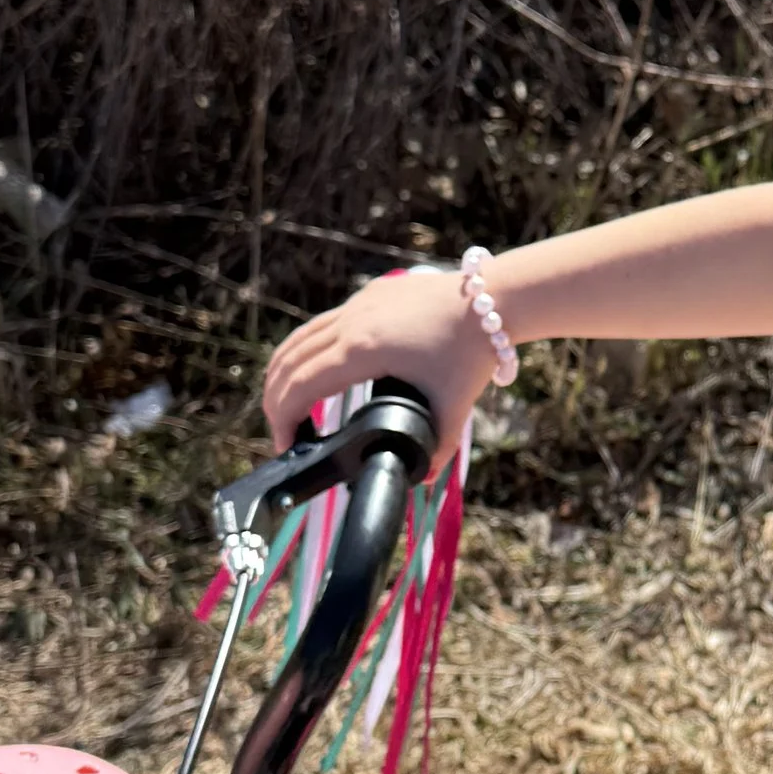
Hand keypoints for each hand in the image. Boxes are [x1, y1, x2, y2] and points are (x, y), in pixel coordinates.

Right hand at [260, 263, 493, 466]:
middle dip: (276, 401)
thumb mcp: (453, 407)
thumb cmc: (473, 350)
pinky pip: (325, 324)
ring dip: (285, 371)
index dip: (284, 420)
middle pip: (290, 363)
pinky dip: (308, 350)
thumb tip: (422, 478)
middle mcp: (351, 323)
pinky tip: (316, 368)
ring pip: (301, 338)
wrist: (496, 298)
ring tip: (284, 403)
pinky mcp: (371, 295)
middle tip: (281, 433)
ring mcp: (359, 305)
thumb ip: (438, 447)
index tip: (286, 447)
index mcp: (362, 351)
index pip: (301, 387)